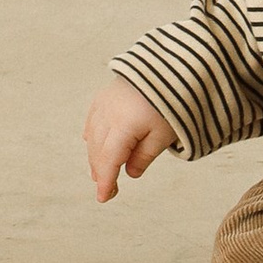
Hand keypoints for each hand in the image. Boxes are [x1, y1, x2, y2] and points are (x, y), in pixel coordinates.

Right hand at [85, 74, 176, 201]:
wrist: (168, 64)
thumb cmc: (170, 100)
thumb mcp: (163, 134)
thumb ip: (145, 156)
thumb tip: (130, 173)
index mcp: (123, 127)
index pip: (109, 161)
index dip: (106, 182)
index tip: (104, 198)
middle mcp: (108, 115)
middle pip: (99, 151)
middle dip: (101, 172)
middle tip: (107, 190)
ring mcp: (104, 103)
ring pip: (92, 137)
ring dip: (95, 156)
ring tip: (100, 173)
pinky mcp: (104, 94)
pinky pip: (92, 120)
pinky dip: (92, 135)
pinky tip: (92, 144)